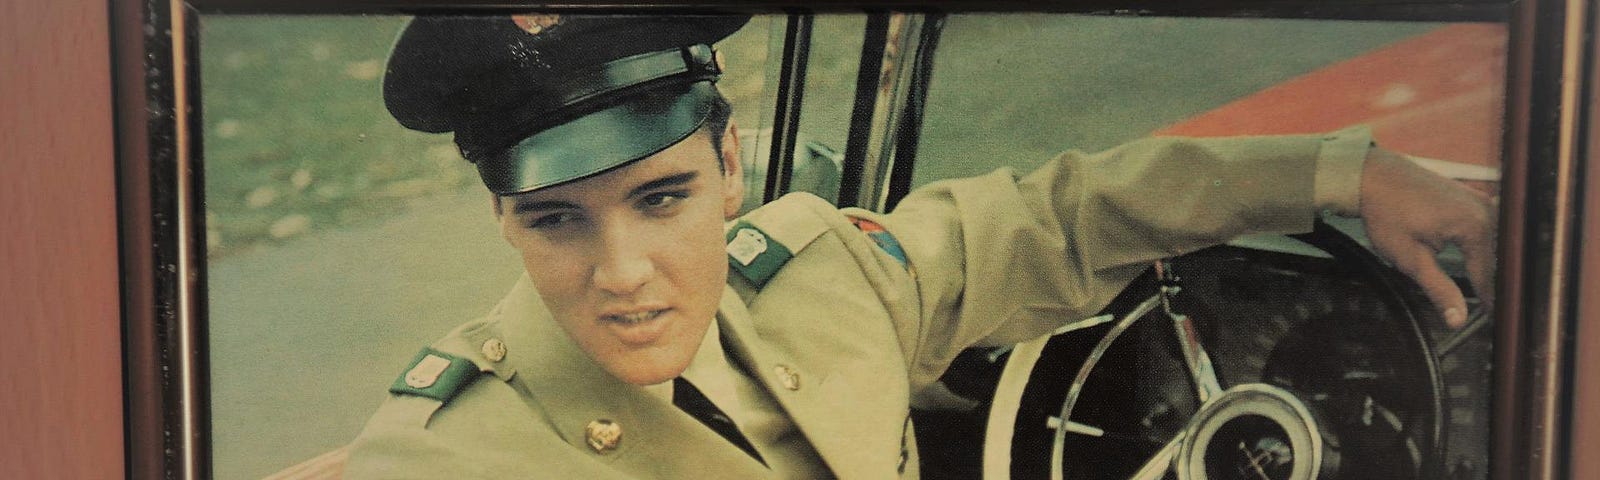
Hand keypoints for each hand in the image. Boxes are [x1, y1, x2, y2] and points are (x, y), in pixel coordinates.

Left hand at [1359, 146, 1495, 327]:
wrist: (1372, 175)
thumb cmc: (1387, 214)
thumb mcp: (1410, 259)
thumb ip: (1438, 290)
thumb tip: (1458, 321)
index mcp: (1476, 227)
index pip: (1490, 277)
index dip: (1491, 304)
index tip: (1496, 326)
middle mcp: (1488, 211)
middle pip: (1500, 261)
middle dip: (1496, 288)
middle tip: (1495, 316)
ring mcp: (1483, 201)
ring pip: (1497, 246)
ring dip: (1494, 269)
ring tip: (1491, 297)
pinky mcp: (1474, 198)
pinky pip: (1489, 230)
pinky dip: (1486, 251)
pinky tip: (1483, 268)